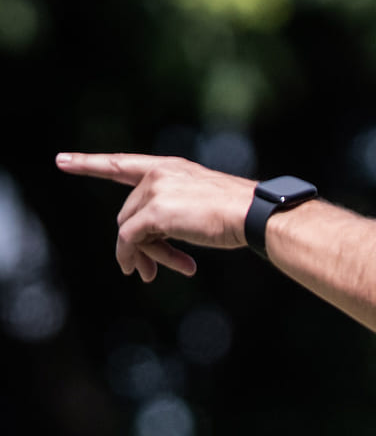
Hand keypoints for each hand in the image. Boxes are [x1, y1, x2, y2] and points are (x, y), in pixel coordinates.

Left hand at [56, 153, 256, 281]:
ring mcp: (155, 191)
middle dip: (138, 244)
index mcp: (172, 167)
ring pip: (128, 228)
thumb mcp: (201, 204)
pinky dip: (134, 257)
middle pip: (128, 212)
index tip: (61, 161)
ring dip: (141, 255)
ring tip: (154, 274)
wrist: (254, 214)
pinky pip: (129, 240)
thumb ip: (172, 211)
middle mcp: (159, 173)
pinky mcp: (155, 212)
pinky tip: (150, 272)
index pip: (123, 163)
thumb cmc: (239, 214)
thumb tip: (147, 242)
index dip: (90, 163)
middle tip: (150, 271)